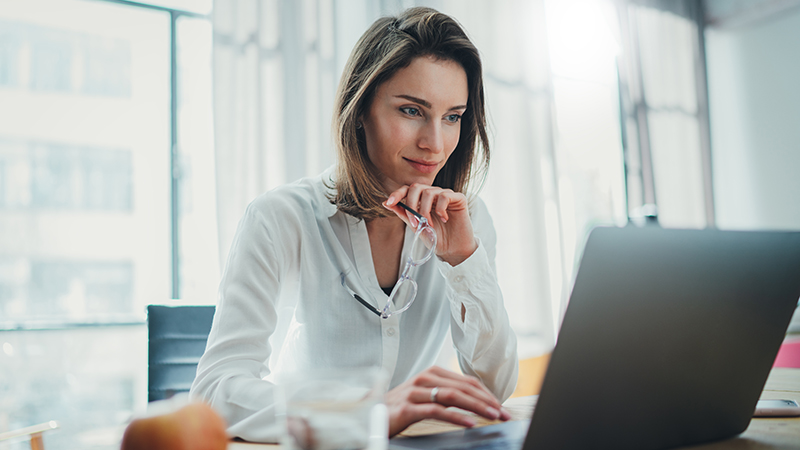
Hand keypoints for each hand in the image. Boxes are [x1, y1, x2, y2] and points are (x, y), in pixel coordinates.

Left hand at [383, 184, 477, 265]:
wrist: (452, 250)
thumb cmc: (436, 238)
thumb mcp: (416, 226)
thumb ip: (403, 213)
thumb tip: (386, 203)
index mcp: (422, 200)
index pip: (408, 189)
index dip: (397, 193)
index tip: (389, 203)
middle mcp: (433, 194)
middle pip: (416, 187)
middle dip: (411, 204)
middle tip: (415, 222)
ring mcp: (446, 195)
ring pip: (429, 192)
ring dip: (425, 210)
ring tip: (430, 225)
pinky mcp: (459, 198)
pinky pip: (445, 196)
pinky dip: (441, 209)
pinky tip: (444, 219)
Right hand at [385, 366, 510, 436]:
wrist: (368, 414)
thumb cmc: (399, 407)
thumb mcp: (425, 396)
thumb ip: (445, 395)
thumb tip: (474, 403)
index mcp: (432, 373)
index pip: (466, 381)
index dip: (487, 393)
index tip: (501, 406)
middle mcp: (425, 378)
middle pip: (464, 387)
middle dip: (487, 401)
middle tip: (504, 413)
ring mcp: (415, 392)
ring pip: (453, 396)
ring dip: (477, 407)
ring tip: (492, 416)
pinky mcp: (408, 407)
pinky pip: (437, 410)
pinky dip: (456, 416)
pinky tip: (469, 422)